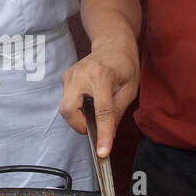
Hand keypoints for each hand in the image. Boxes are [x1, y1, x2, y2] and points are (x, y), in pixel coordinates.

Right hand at [59, 39, 139, 158]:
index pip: (102, 111)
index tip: (102, 152)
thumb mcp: (130, 89)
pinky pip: (67, 101)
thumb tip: (107, 136)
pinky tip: (89, 102)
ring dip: (79, 117)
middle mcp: (81, 74)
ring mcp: (71, 75)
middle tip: (95, 127)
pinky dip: (77, 108)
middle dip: (80, 125)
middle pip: (70, 110)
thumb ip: (117, 113)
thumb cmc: (125, 65)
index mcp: (102, 76)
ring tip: (94, 110)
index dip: (102, 134)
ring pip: (65, 108)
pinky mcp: (66, 77)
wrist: (113, 43)